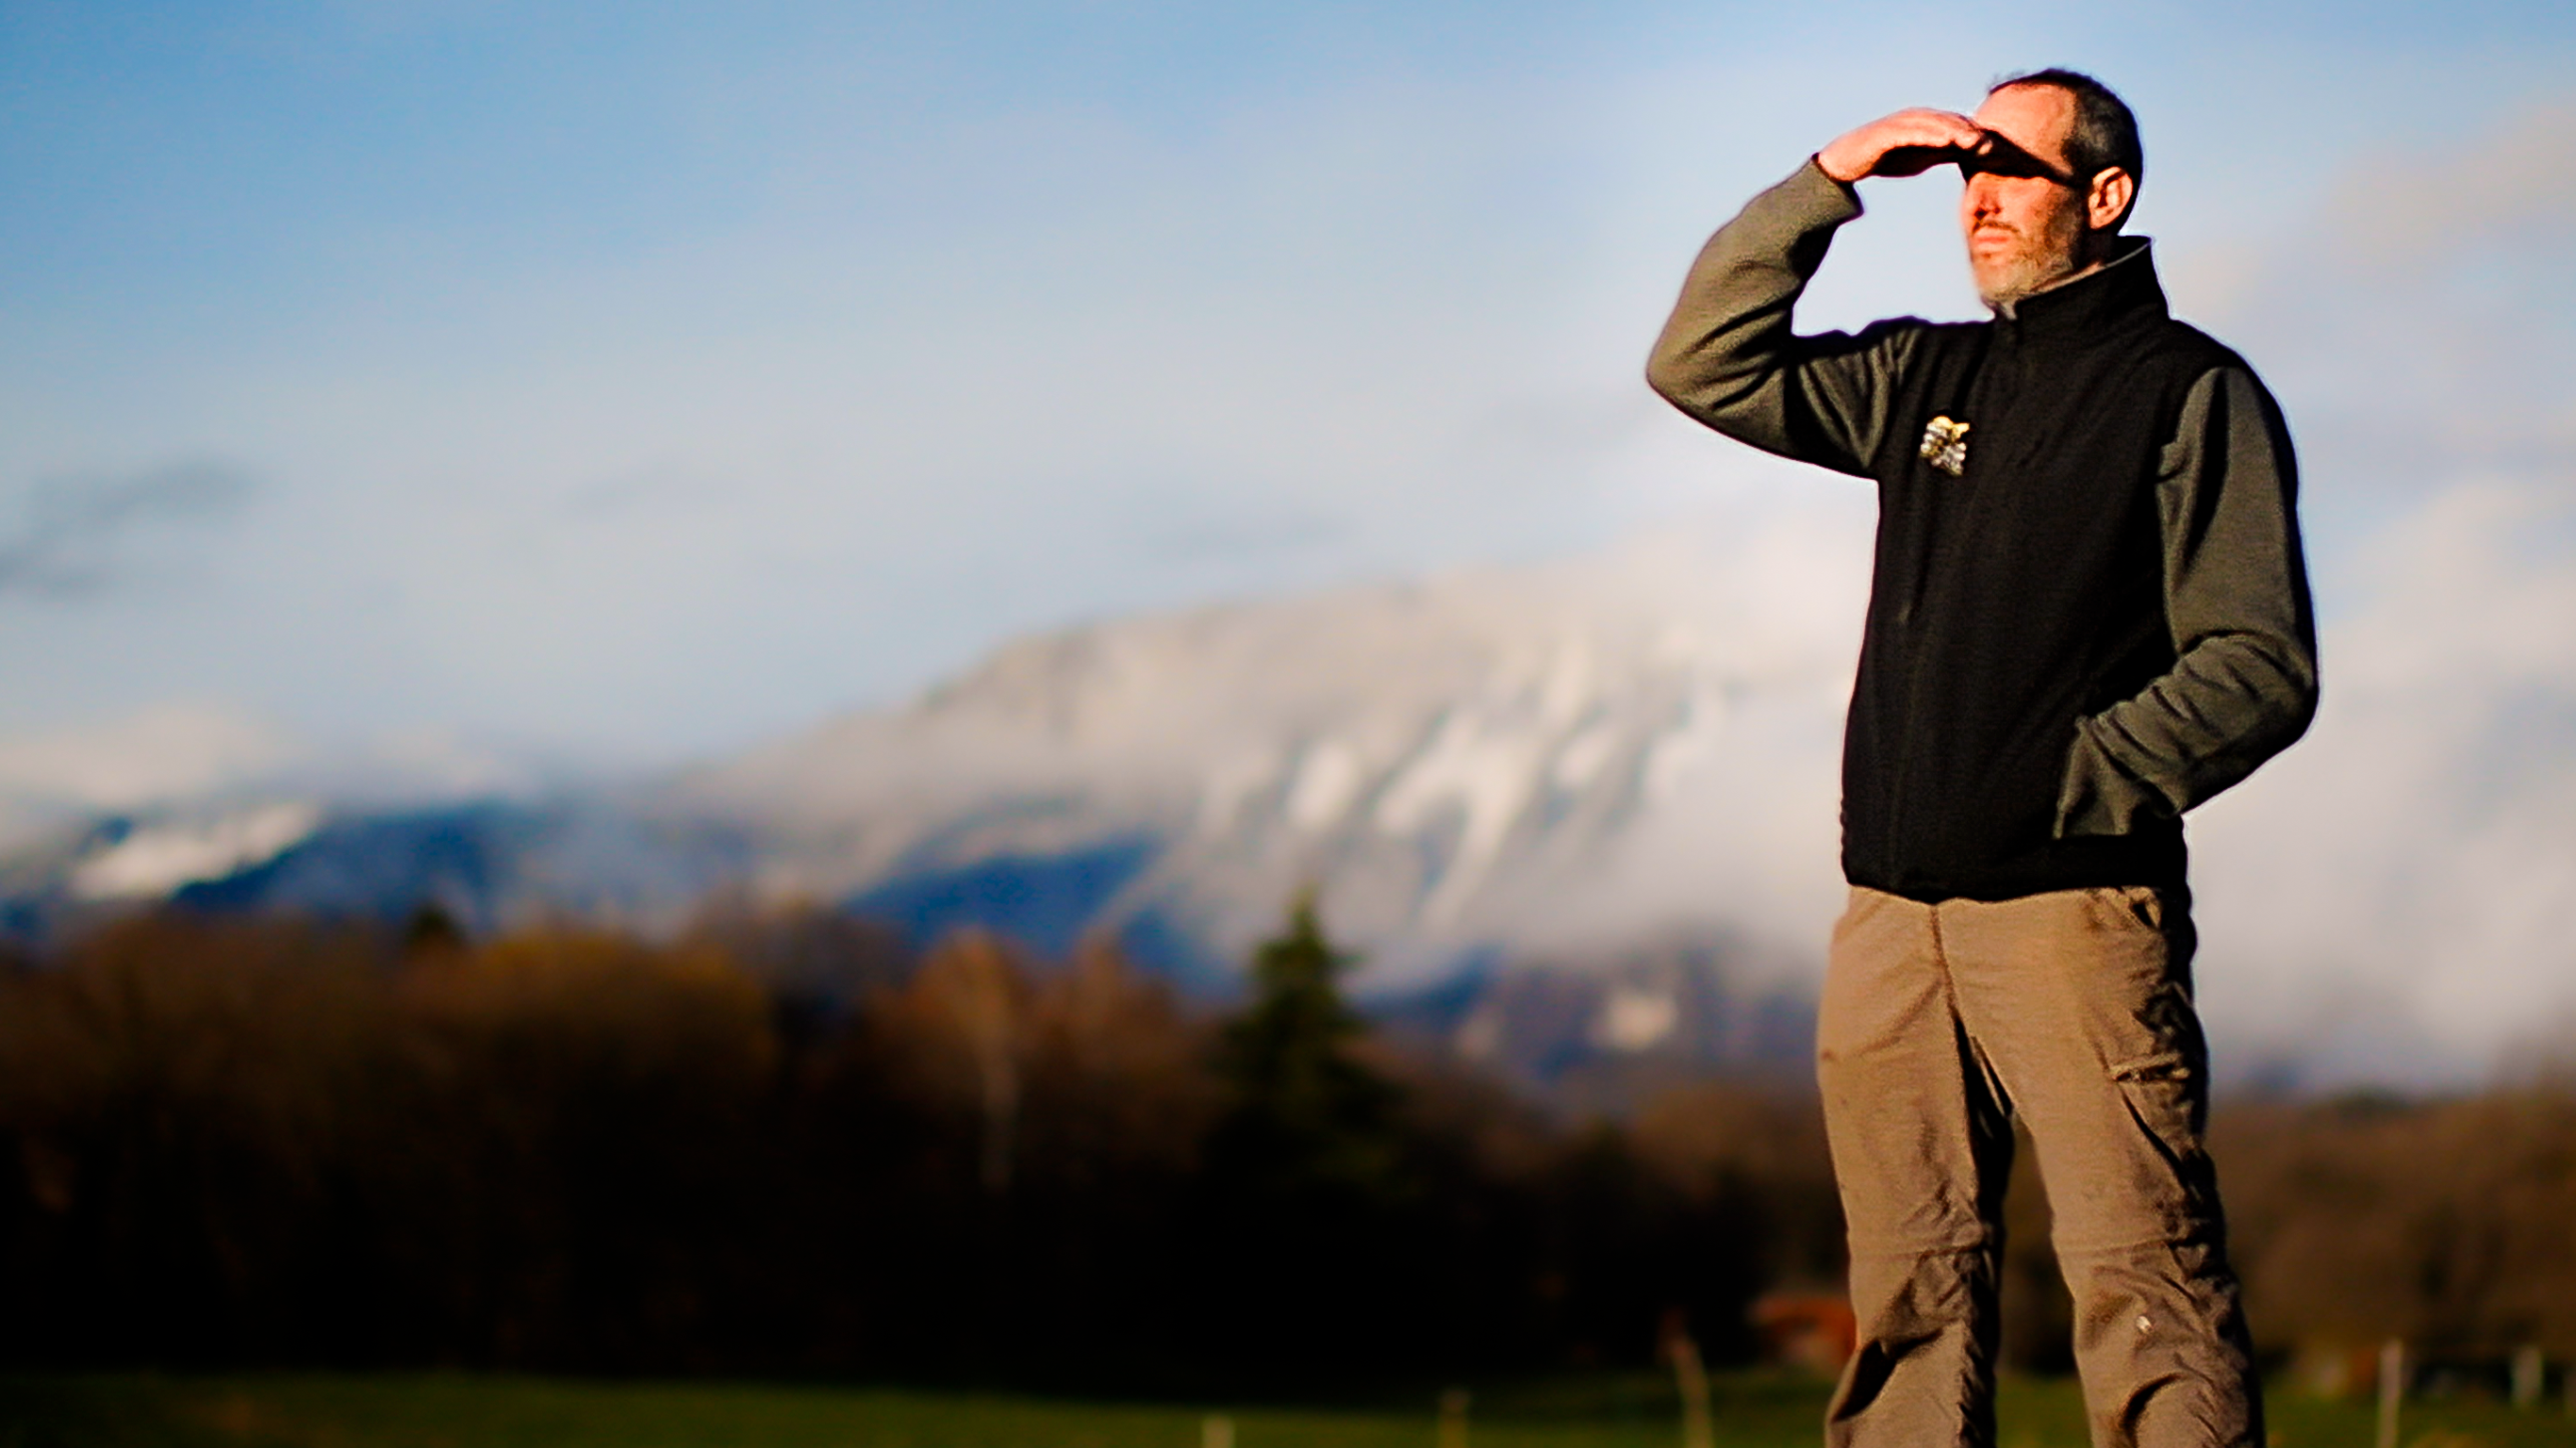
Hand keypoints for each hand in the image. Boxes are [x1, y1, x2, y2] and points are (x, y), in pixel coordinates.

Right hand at [1816, 108, 1987, 183]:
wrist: (1845, 162)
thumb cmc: (1885, 158)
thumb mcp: (1920, 157)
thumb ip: (1942, 152)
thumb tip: (1970, 156)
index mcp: (1927, 124)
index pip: (1957, 128)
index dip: (1978, 137)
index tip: (1998, 151)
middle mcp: (1917, 118)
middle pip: (1950, 122)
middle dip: (1973, 132)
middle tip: (1993, 145)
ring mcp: (1901, 123)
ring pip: (1934, 124)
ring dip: (1956, 131)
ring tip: (1975, 141)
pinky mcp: (1887, 132)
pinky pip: (1912, 132)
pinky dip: (1930, 134)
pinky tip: (1945, 141)